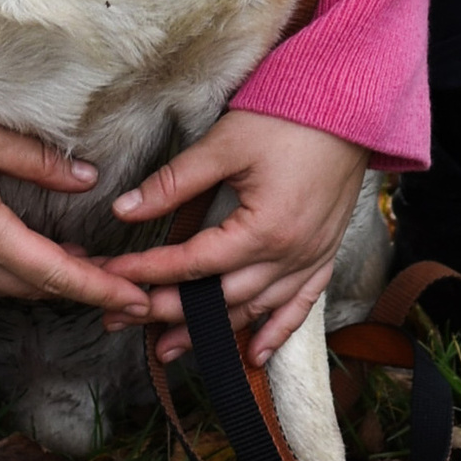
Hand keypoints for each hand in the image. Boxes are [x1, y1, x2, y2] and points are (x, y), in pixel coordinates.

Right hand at [0, 0, 154, 320]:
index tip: (137, 300)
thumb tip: (88, 178)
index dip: (101, 289)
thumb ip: (39, 163)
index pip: (56, 275)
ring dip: (34, 282)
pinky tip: (5, 257)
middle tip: (114, 280)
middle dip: (75, 287)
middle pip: (30, 288)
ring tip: (68, 265)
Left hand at [106, 107, 371, 364]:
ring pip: (254, 310)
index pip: (192, 262)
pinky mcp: (324, 255)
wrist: (348, 105)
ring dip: (211, 333)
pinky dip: (277, 332)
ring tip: (168, 348)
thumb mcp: (225, 144)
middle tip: (122, 319)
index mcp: (262, 229)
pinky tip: (255, 355)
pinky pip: (300, 306)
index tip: (111, 276)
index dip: (147, 272)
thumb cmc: (288, 117)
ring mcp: (310, 259)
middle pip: (218, 298)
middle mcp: (289, 256)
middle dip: (166, 312)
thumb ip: (174, 182)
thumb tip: (124, 209)